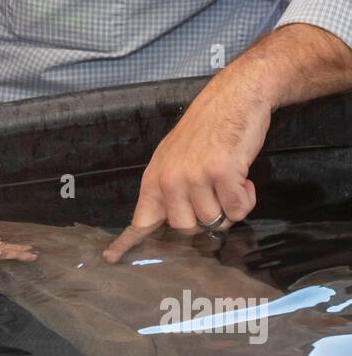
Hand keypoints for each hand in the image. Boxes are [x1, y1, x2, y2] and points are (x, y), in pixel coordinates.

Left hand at [103, 80, 268, 262]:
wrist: (234, 97)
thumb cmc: (208, 129)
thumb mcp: (174, 156)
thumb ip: (169, 189)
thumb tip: (173, 221)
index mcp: (155, 177)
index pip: (141, 218)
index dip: (127, 242)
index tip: (109, 258)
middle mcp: (170, 179)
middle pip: (186, 229)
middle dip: (206, 218)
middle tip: (216, 194)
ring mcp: (194, 177)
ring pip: (214, 222)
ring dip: (229, 206)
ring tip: (229, 178)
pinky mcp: (221, 173)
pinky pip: (237, 210)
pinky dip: (246, 199)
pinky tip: (243, 177)